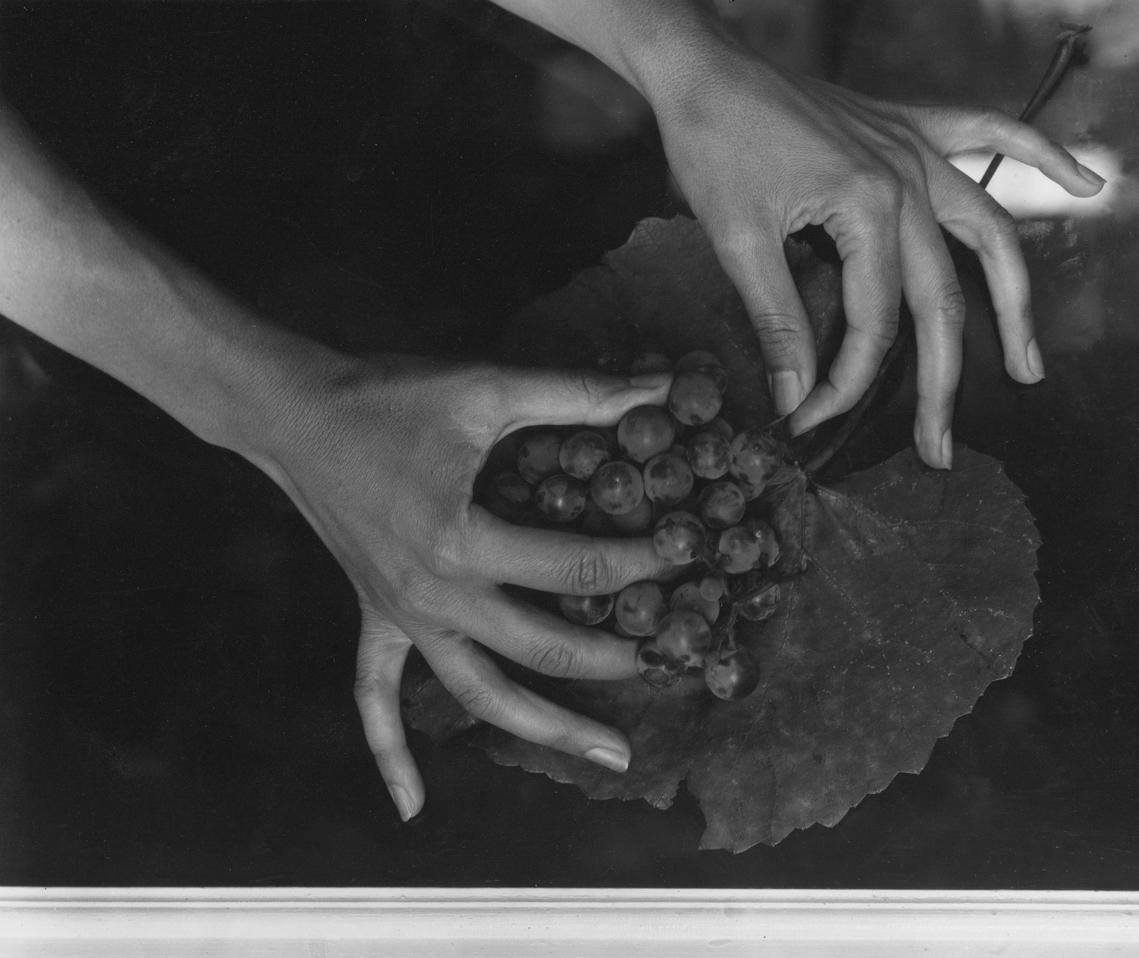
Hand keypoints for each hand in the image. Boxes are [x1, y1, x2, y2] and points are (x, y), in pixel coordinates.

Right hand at [252, 355, 673, 819]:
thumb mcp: (486, 388)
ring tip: (611, 756)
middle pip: (542, 648)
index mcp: (463, 541)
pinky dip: (392, 756)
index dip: (640, 565)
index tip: (686, 559)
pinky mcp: (375, 618)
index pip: (574, 570)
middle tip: (673, 660)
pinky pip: (376, 700)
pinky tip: (413, 807)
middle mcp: (434, 595)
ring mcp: (402, 617)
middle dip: (616, 657)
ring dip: (547, 727)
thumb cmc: (388, 396)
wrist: (294, 413)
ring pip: (480, 694)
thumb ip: (577, 394)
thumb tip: (662, 385)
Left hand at [654, 44, 1104, 465]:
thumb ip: (777, 321)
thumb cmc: (714, 145)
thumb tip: (795, 399)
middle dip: (941, 384)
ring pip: (989, 233)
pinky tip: (1086, 182)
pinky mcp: (909, 128)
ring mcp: (916, 151)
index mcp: (870, 209)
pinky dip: (1042, 154)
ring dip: (1014, 302)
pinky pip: (992, 135)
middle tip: (937, 450)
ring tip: (1026, 367)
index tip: (807, 419)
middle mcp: (909, 181)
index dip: (843, 384)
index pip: (874, 325)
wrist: (704, 67)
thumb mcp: (737, 240)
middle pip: (942, 300)